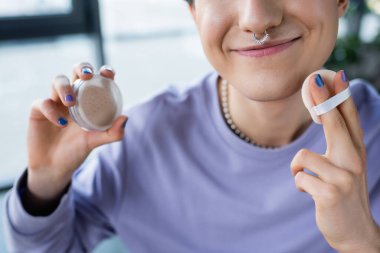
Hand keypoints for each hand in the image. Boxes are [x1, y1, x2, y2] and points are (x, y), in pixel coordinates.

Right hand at [27, 63, 127, 200]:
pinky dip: (51, 111)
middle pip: (76, 71)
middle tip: (87, 75)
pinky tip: (60, 123)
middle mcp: (74, 97)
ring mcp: (55, 101)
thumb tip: (125, 117)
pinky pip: (43, 102)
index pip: (98, 80)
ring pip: (58, 80)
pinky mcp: (38, 110)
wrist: (54, 167)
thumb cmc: (77, 150)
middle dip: (82, 67)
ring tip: (71, 102)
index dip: (104, 72)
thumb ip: (113, 133)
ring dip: (65, 87)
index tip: (108, 73)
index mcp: (90, 101)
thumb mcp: (96, 141)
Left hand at [290, 70, 379, 251]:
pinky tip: (310, 194)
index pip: (349, 118)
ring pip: (303, 157)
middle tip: (312, 80)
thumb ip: (338, 143)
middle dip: (322, 99)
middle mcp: (353, 160)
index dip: (340, 95)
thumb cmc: (342, 192)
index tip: (334, 74)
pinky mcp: (330, 193)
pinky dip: (299, 185)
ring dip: (297, 170)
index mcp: (355, 151)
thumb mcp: (345, 167)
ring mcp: (344, 177)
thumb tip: (324, 113)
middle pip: (335, 123)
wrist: (355, 231)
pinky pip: (299, 178)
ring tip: (307, 181)